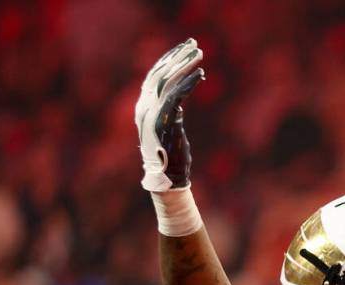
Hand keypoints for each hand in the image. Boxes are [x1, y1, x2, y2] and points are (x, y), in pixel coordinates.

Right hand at [135, 38, 204, 191]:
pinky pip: (177, 95)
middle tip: (194, 44)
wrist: (168, 179)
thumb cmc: (172, 157)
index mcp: (143, 108)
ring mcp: (152, 113)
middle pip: (160, 73)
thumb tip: (178, 103)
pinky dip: (189, 82)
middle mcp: (144, 108)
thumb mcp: (170, 130)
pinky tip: (201, 74)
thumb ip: (170, 114)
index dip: (168, 60)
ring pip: (169, 80)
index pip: (154, 77)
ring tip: (200, 54)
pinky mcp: (164, 120)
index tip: (183, 50)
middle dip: (178, 56)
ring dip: (186, 65)